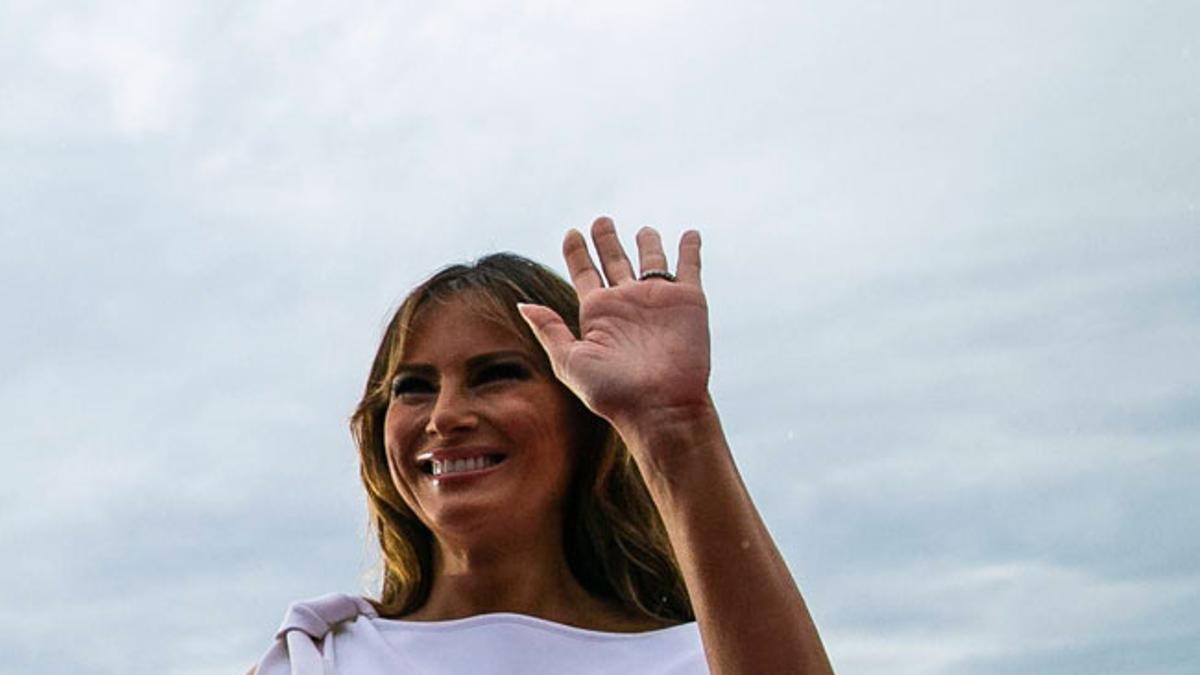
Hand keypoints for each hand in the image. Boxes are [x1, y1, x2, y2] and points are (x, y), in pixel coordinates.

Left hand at [518, 217, 712, 435]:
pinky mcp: (688, 301)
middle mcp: (627, 303)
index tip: (571, 233)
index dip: (577, 252)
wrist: (660, 406)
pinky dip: (690, 249)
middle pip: (614, 261)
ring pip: (652, 261)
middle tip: (601, 220)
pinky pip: (689, 267)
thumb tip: (522, 304)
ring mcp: (658, 300)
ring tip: (645, 229)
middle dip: (607, 240)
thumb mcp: (570, 361)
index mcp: (598, 313)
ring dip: (648, 243)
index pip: (584, 273)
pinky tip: (690, 233)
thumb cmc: (613, 393)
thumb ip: (549, 330)